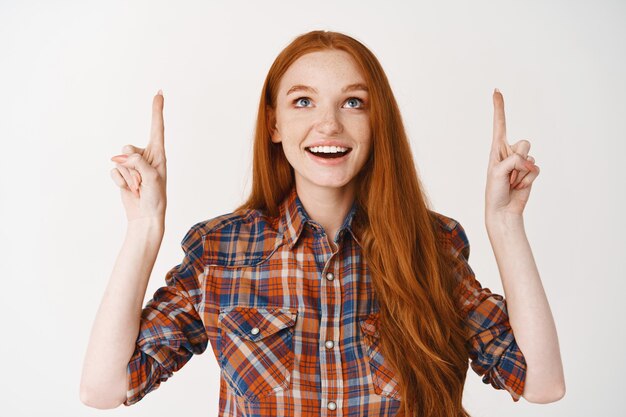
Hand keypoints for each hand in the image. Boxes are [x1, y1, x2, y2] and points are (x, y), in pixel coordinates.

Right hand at [109, 90, 166, 222]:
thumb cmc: (155, 198)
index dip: (157, 110)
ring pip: (119, 161)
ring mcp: (132, 165)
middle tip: (142, 182)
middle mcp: (145, 156)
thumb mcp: (152, 178)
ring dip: (128, 177)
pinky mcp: (122, 173)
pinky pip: (113, 171)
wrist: (145, 216)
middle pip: (128, 148)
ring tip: (138, 188)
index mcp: (158, 154)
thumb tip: (121, 156)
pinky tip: (129, 189)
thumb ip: (138, 162)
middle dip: (131, 165)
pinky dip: (120, 182)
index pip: (157, 128)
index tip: (159, 92)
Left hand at [485, 89, 539, 219]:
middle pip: (524, 143)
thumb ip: (514, 160)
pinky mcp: (530, 171)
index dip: (499, 107)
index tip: (496, 90)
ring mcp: (521, 162)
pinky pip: (536, 169)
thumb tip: (531, 162)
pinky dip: (528, 179)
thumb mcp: (498, 172)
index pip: (500, 124)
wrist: (503, 210)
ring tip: (511, 182)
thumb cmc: (494, 191)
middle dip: (517, 159)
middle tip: (507, 174)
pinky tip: (519, 186)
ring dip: (521, 172)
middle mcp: (509, 152)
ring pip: (530, 156)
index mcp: (496, 148)